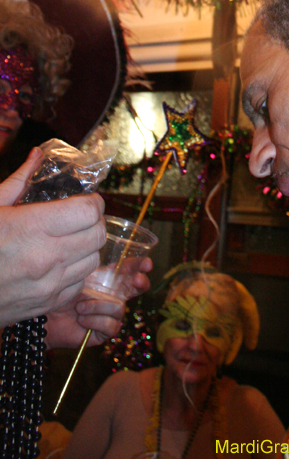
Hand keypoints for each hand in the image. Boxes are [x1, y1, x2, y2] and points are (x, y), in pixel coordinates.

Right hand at [0, 148, 105, 326]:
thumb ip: (19, 181)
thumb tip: (38, 155)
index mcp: (31, 227)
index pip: (89, 211)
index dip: (93, 202)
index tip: (86, 199)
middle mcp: (45, 257)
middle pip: (98, 235)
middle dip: (94, 222)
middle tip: (80, 217)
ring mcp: (48, 284)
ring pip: (93, 261)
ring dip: (87, 247)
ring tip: (70, 239)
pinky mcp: (46, 304)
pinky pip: (79, 284)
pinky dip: (75, 272)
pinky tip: (58, 263)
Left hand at [45, 257, 152, 348]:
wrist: (48, 317)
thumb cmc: (64, 294)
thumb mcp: (84, 278)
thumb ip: (102, 270)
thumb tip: (114, 256)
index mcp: (111, 282)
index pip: (132, 272)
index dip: (141, 267)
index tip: (147, 264)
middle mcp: (115, 297)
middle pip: (138, 289)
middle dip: (140, 284)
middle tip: (136, 281)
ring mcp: (111, 315)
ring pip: (119, 308)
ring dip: (98, 306)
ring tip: (80, 307)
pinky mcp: (105, 332)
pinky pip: (111, 325)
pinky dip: (95, 321)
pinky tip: (82, 319)